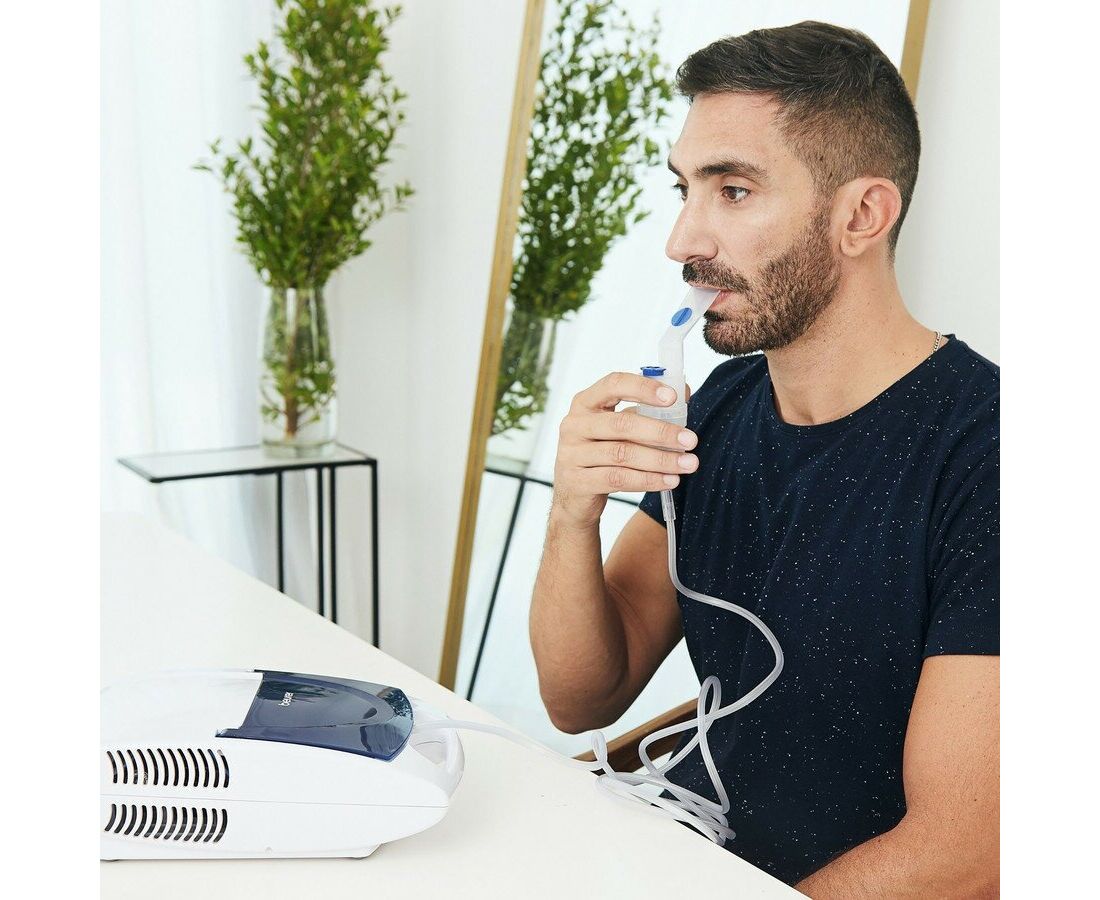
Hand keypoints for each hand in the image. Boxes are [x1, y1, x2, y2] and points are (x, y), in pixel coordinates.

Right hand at [551, 372, 697, 528]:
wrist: (575, 497)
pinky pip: (618, 479)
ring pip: (622, 454)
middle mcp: (574, 425)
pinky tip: (668, 481)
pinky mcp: (577, 482)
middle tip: (690, 440)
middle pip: (621, 424)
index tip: (673, 397)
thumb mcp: (621, 429)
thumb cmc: (602, 455)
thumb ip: (647, 409)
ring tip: (687, 464)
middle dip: (661, 431)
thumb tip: (684, 390)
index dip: (644, 388)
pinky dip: (648, 480)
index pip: (613, 385)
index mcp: (585, 403)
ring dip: (660, 459)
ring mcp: (571, 454)